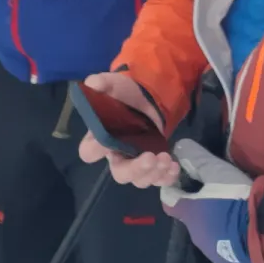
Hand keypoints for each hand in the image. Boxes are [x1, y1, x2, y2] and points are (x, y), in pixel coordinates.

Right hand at [77, 72, 179, 187]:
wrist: (147, 97)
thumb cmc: (124, 94)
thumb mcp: (112, 84)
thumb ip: (102, 83)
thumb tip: (92, 83)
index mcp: (100, 139)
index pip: (89, 152)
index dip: (96, 150)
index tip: (106, 142)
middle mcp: (117, 156)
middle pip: (120, 174)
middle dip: (136, 169)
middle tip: (150, 158)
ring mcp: (136, 162)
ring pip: (140, 180)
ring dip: (154, 173)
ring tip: (166, 159)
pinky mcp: (154, 164)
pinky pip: (159, 179)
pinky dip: (167, 177)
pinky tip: (174, 167)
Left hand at [160, 139, 254, 262]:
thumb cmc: (236, 199)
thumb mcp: (217, 172)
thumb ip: (197, 158)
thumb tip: (179, 146)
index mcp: (188, 213)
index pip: (168, 199)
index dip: (173, 185)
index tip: (183, 174)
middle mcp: (195, 234)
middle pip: (189, 213)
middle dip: (197, 199)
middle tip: (212, 185)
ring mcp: (211, 249)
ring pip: (206, 228)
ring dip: (212, 215)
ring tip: (229, 201)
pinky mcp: (228, 260)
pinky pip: (222, 241)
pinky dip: (225, 230)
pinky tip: (239, 220)